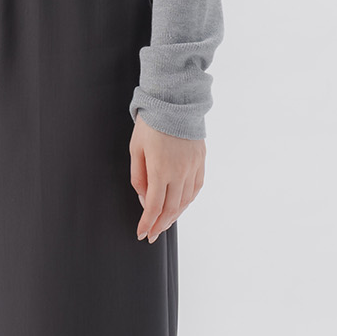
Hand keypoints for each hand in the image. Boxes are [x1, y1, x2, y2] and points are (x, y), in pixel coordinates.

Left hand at [130, 116, 204, 241]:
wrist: (174, 101)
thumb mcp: (135, 148)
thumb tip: (143, 198)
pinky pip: (196, 188)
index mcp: (160, 169)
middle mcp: (179, 172)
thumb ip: (138, 176)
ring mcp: (192, 167)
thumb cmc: (150, 123)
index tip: (142, 233)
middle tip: (152, 234)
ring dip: (174, 216)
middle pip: (171, 208)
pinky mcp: (201, 161)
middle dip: (160, 224)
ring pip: (185, 201)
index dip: (147, 223)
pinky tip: (182, 205)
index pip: (153, 206)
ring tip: (165, 223)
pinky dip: (188, 201)